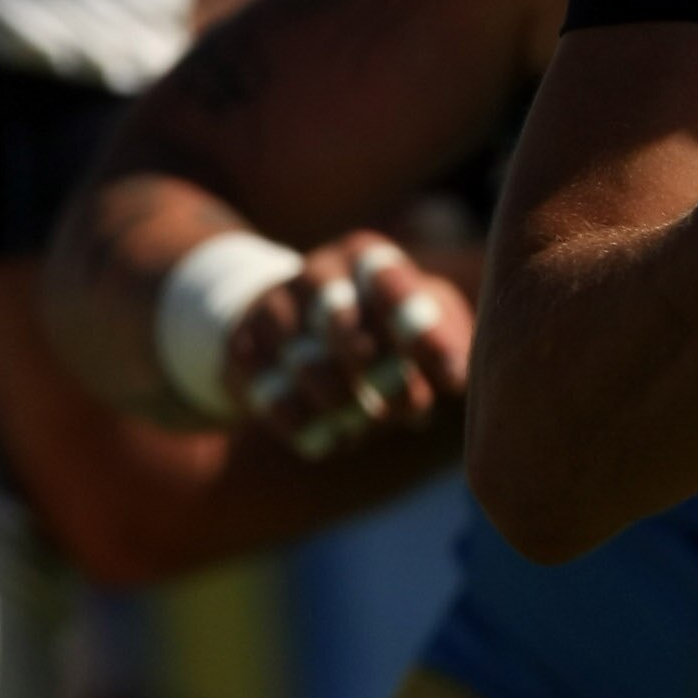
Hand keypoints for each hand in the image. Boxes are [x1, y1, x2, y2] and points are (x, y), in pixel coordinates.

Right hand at [223, 237, 472, 457]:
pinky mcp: (241, 352)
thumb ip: (444, 339)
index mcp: (367, 259)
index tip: (455, 380)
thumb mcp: (416, 314)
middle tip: (410, 410)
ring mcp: (272, 311)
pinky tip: (334, 438)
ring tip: (372, 425)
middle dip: (383, 375)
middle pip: (341, 322)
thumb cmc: (376, 320)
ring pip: (306, 366)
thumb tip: (456, 376)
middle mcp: (315, 276)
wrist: (287, 318)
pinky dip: (306, 426)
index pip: (392, 286)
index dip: (423, 334)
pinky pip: (270, 397)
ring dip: (347, 406)